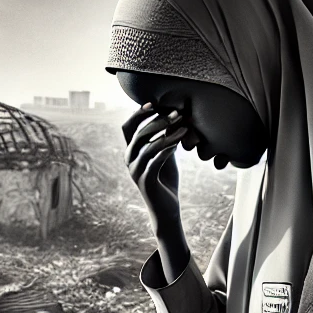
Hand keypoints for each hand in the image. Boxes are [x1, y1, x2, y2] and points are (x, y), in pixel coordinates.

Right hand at [122, 104, 188, 232]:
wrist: (166, 209)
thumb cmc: (166, 181)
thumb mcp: (166, 155)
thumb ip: (165, 138)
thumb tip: (173, 116)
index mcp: (131, 151)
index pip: (128, 127)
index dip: (138, 113)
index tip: (154, 104)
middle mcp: (129, 160)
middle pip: (139, 133)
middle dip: (158, 121)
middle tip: (177, 114)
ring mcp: (135, 171)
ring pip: (149, 146)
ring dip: (167, 135)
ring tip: (184, 129)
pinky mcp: (145, 181)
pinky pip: (155, 161)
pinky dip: (167, 150)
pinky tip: (179, 144)